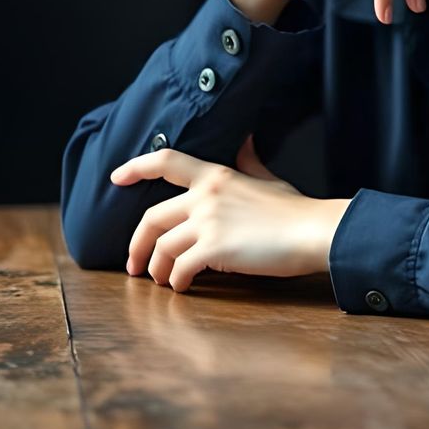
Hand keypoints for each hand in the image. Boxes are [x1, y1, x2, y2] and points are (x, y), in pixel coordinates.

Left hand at [108, 134, 341, 288]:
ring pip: (162, 248)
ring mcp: (208, 222)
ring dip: (158, 270)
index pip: (168, 161)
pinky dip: (177, 282)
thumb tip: (245, 141)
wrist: (312, 230)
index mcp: (217, 176)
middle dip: (137, 245)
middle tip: (135, 265)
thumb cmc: (294, 209)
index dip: (137, 166)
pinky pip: (179, 269)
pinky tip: (184, 288)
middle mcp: (206, 195)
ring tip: (165, 281)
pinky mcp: (214, 248)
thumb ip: (248, 163)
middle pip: (151, 218)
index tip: (115, 177)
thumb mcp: (268, 179)